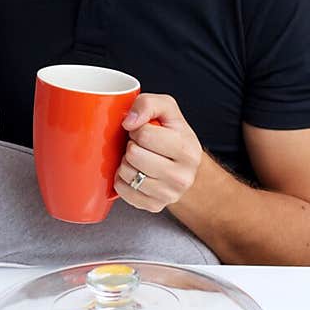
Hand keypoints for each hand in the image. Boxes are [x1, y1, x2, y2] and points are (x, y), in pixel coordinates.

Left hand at [114, 94, 201, 213]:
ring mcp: (169, 194)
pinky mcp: (155, 206)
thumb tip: (129, 122)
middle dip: (131, 147)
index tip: (143, 132)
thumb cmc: (174, 135)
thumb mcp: (166, 109)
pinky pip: (123, 191)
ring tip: (139, 159)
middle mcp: (181, 176)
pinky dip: (122, 180)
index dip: (137, 130)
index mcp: (186, 149)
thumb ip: (148, 104)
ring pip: (127, 174)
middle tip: (141, 146)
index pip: (144, 135)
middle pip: (134, 155)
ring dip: (126, 163)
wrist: (187, 166)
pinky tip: (135, 173)